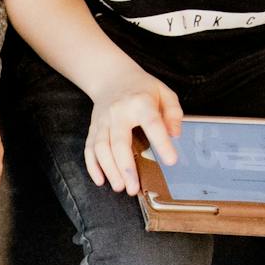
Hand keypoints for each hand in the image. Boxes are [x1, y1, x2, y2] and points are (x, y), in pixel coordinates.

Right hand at [83, 67, 182, 194]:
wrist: (111, 76)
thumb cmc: (142, 88)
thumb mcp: (164, 93)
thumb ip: (173, 113)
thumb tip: (175, 135)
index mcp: (140, 103)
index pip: (152, 123)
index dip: (161, 143)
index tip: (171, 161)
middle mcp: (118, 113)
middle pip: (119, 142)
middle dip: (126, 167)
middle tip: (134, 188)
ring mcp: (102, 121)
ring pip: (101, 148)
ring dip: (109, 170)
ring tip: (120, 187)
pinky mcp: (93, 128)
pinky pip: (89, 149)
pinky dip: (92, 166)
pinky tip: (101, 180)